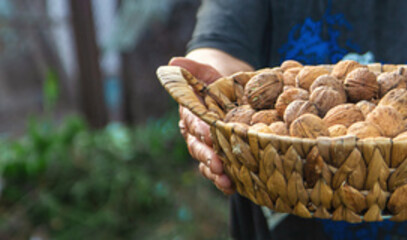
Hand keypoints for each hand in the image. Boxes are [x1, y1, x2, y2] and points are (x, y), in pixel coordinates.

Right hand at [171, 57, 233, 194]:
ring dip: (214, 173)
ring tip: (225, 180)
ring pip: (205, 162)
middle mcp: (194, 132)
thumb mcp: (206, 71)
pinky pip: (218, 171)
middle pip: (197, 146)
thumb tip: (174, 63)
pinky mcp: (219, 156)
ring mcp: (206, 146)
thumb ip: (192, 69)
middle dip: (207, 156)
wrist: (228, 92)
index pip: (192, 121)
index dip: (199, 128)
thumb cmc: (216, 81)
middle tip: (217, 164)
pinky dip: (223, 181)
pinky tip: (233, 187)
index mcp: (190, 112)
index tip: (208, 132)